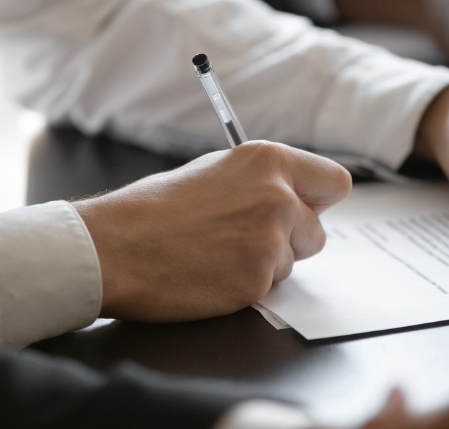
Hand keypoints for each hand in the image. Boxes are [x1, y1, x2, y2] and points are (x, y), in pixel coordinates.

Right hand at [73, 141, 351, 321]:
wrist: (114, 247)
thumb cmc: (152, 209)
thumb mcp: (214, 171)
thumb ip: (260, 182)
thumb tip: (290, 196)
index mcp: (269, 161)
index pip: (334, 183)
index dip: (318, 201)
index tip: (305, 210)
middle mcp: (279, 197)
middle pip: (317, 231)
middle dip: (290, 240)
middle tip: (244, 240)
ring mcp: (271, 241)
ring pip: (292, 263)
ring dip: (264, 265)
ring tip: (216, 255)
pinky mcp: (257, 281)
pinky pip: (268, 288)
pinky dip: (244, 287)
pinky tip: (210, 274)